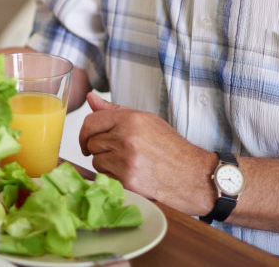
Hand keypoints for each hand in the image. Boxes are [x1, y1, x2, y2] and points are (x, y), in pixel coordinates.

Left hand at [79, 92, 217, 213]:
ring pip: (96, 161)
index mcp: (131, 119)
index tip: (87, 140)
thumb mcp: (147, 121)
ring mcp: (126, 160)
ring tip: (128, 164)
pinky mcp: (127, 180)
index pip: (91, 121)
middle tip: (118, 153)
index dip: (85, 132)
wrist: (193, 176)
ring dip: (106, 164)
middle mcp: (126, 137)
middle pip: (92, 142)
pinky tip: (131, 175)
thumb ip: (114, 110)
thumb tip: (90, 97)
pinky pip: (105, 177)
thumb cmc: (171, 148)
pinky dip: (113, 178)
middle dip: (100, 149)